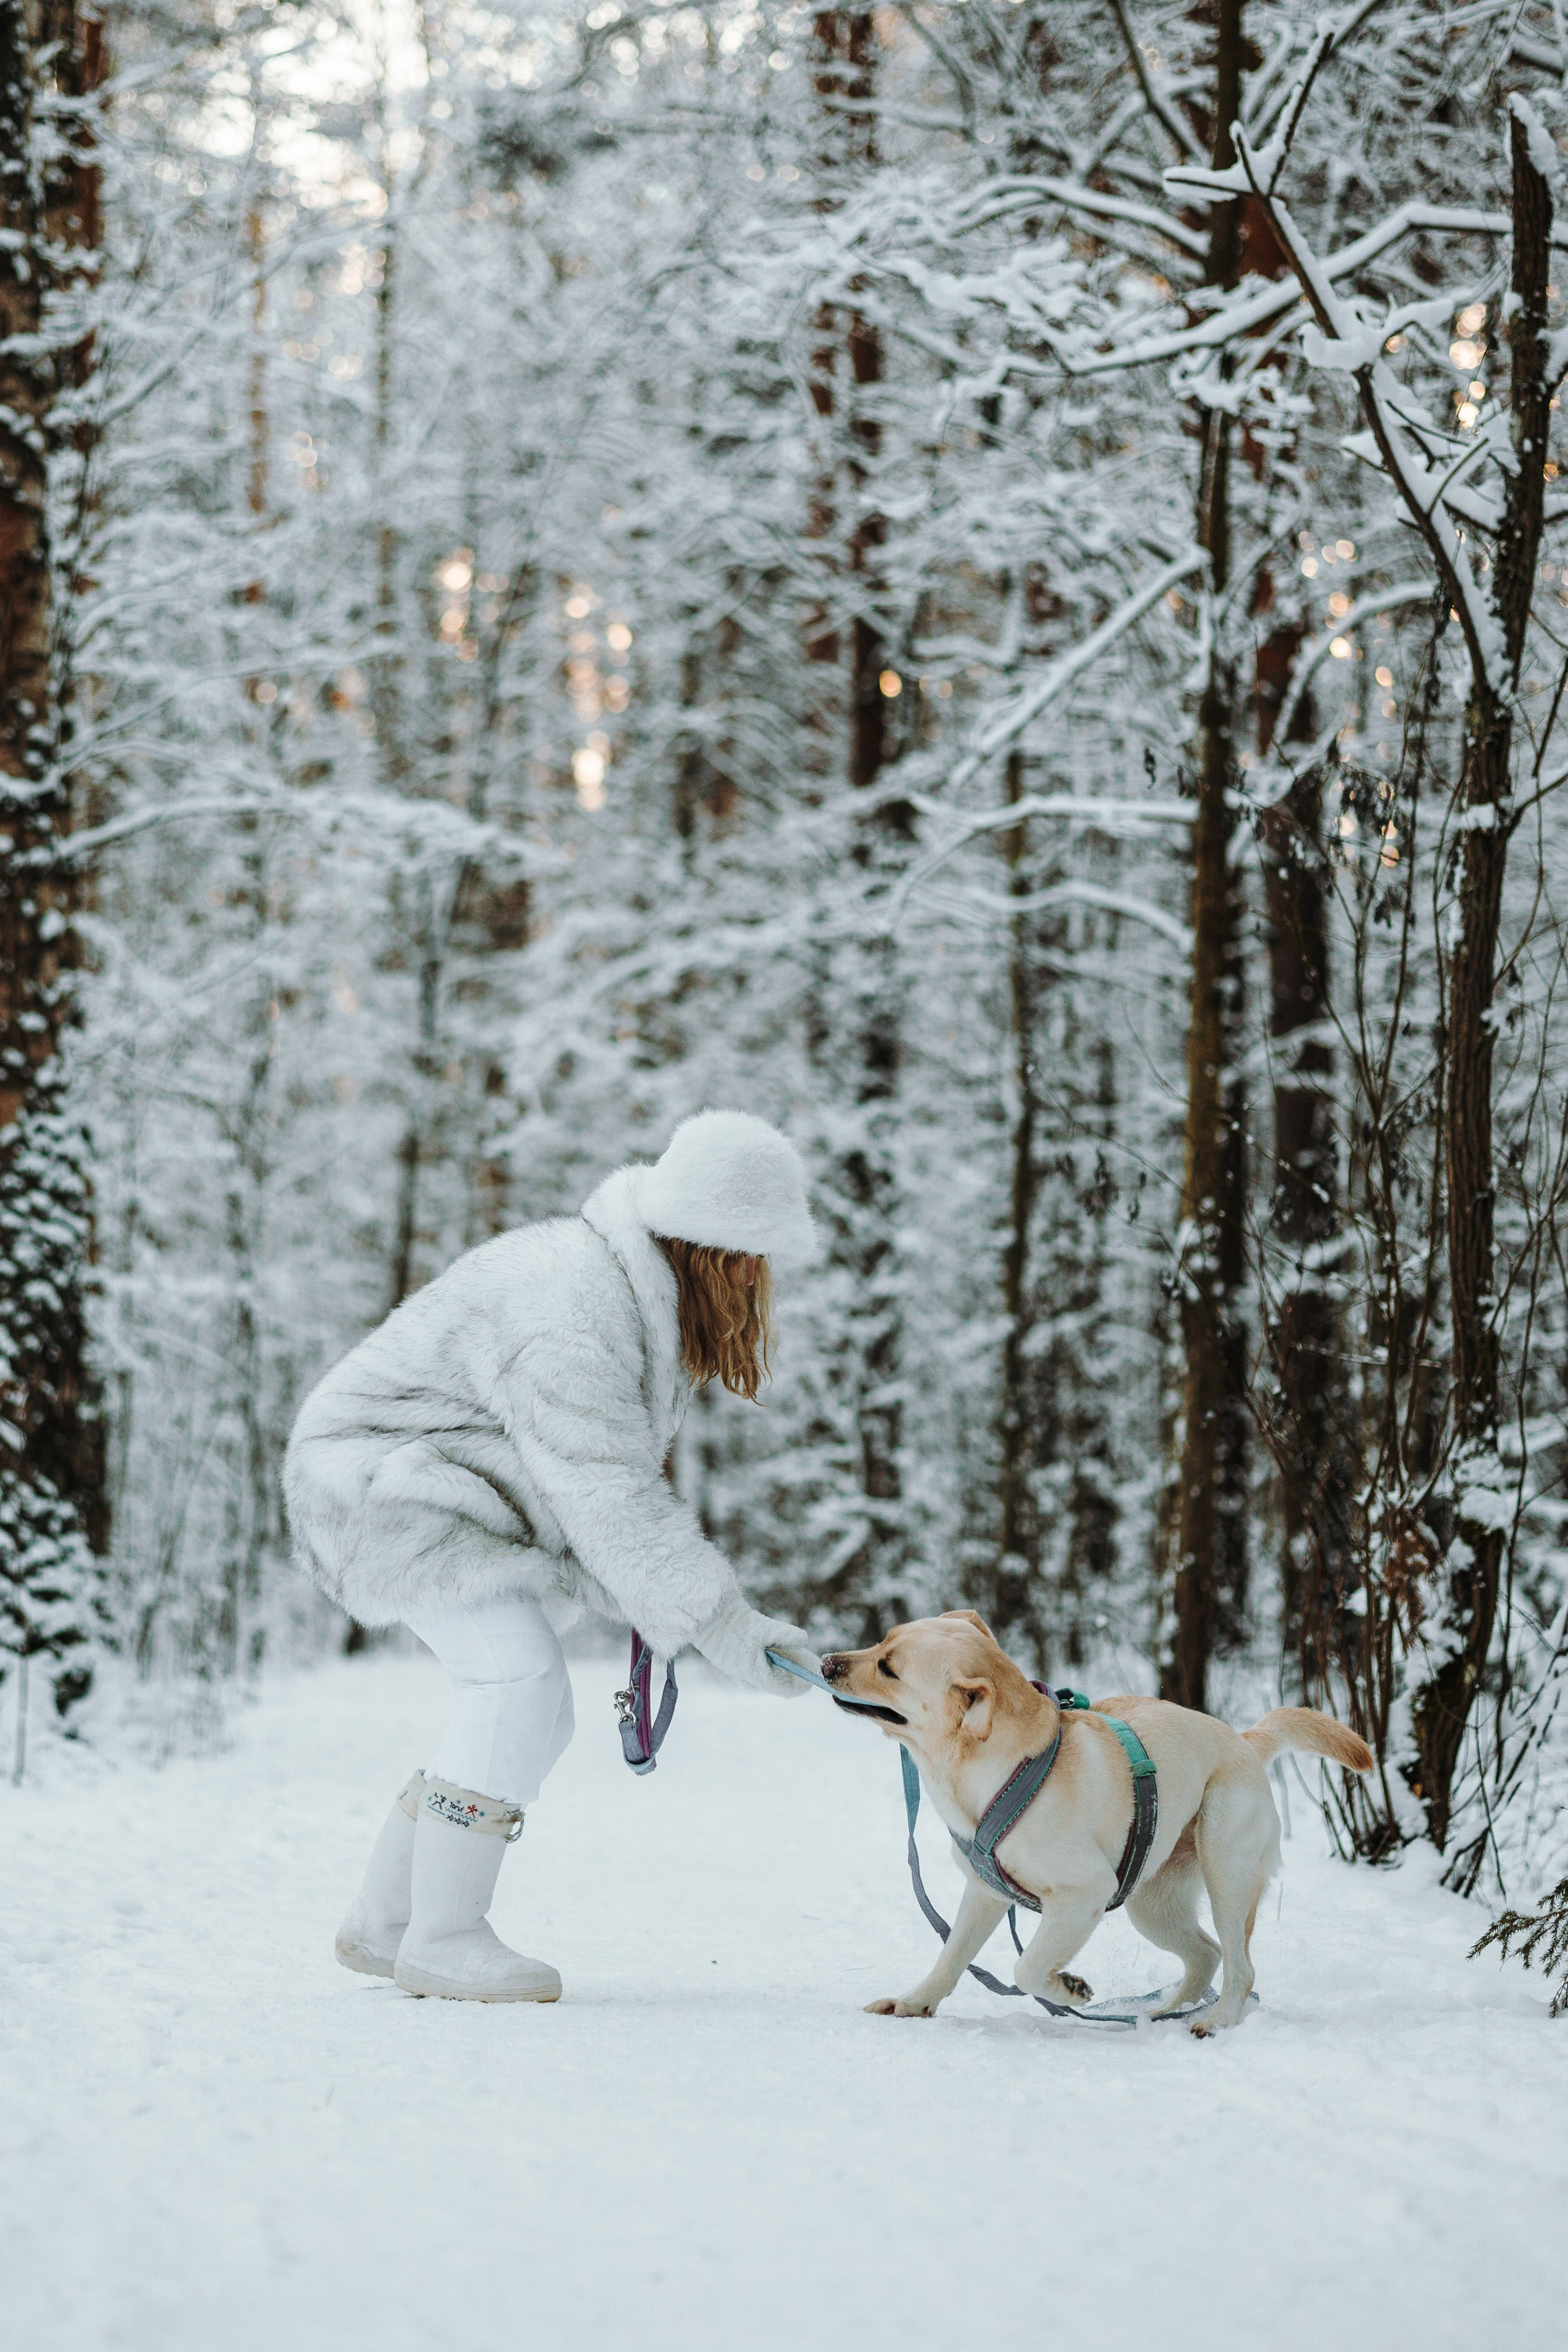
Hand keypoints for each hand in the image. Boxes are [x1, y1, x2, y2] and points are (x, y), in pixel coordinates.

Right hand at [694, 1591, 818, 1696]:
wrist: (708, 1616)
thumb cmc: (734, 1625)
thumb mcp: (763, 1628)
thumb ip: (784, 1635)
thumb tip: (804, 1639)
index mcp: (756, 1673)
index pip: (784, 1689)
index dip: (800, 1685)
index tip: (813, 1677)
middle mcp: (748, 1674)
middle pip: (776, 1681)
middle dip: (793, 1674)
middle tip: (808, 1663)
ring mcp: (739, 1667)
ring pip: (766, 1673)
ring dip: (781, 1666)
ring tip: (796, 1654)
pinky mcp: (733, 1658)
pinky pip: (757, 1665)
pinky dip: (769, 1660)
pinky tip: (775, 1648)